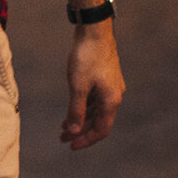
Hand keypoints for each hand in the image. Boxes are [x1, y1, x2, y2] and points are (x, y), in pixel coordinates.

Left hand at [62, 21, 123, 149]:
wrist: (94, 31)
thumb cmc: (87, 57)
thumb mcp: (78, 86)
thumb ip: (76, 110)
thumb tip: (73, 131)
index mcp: (111, 100)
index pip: (101, 130)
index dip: (86, 140)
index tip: (70, 146)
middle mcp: (114, 95)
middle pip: (98, 121)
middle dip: (80, 131)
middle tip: (62, 138)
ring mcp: (110, 86)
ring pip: (96, 110)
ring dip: (81, 119)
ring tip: (63, 126)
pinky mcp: (104, 78)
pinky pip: (94, 99)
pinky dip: (83, 107)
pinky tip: (71, 109)